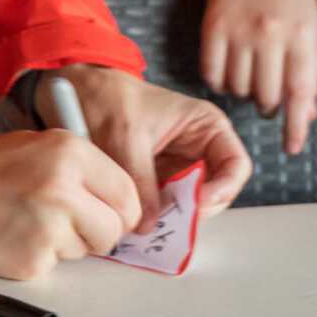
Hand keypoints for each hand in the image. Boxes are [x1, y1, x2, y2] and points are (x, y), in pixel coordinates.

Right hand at [0, 129, 140, 279]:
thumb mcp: (35, 147)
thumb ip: (81, 169)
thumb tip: (119, 203)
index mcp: (70, 152)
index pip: (126, 193)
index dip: (122, 211)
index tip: (113, 216)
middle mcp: (63, 187)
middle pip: (114, 229)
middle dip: (98, 233)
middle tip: (68, 225)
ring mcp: (48, 227)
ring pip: (86, 250)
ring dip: (64, 244)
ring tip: (26, 222)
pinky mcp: (31, 260)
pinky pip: (54, 265)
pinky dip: (37, 257)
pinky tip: (11, 236)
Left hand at [57, 66, 251, 225]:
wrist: (80, 92)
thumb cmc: (109, 98)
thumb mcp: (126, 139)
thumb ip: (141, 183)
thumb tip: (149, 224)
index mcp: (206, 127)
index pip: (235, 166)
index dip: (222, 190)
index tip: (196, 205)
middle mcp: (198, 150)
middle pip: (215, 193)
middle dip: (194, 210)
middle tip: (167, 222)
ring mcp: (178, 169)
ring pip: (189, 205)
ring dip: (172, 218)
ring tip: (148, 223)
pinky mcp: (157, 182)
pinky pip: (165, 207)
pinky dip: (154, 217)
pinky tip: (137, 219)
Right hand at [198, 0, 316, 154]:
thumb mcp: (310, 21)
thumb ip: (309, 66)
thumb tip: (306, 113)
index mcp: (304, 33)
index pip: (302, 93)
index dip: (296, 126)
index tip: (292, 147)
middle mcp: (273, 34)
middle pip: (267, 97)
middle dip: (268, 105)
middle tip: (266, 97)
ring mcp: (241, 31)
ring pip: (238, 89)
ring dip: (243, 91)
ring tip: (248, 73)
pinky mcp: (212, 27)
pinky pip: (212, 74)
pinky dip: (219, 80)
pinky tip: (226, 68)